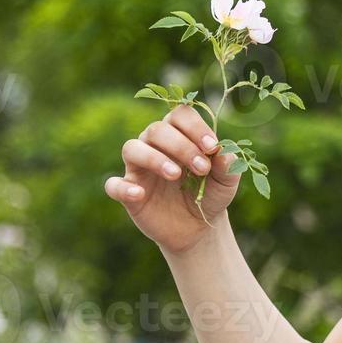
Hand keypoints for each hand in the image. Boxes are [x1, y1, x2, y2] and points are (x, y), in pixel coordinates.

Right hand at [105, 104, 241, 253]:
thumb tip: (223, 150)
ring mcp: (139, 169)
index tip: (212, 147)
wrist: (199, 227)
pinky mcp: (128, 193)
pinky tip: (140, 194)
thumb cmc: (211, 194)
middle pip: (157, 129)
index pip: (179, 115)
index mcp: (180, 135)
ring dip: (154, 158)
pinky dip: (123, 187)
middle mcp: (155, 145)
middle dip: (182, 146)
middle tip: (202, 168)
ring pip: (131, 148)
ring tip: (176, 175)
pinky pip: (114, 184)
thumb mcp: (226, 182)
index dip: (195, 127)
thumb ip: (227, 165)